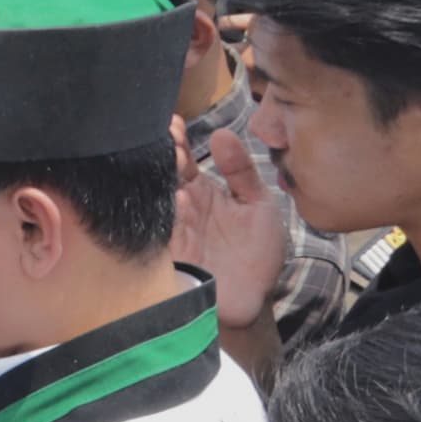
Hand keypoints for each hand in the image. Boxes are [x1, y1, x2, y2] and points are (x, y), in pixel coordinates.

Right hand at [173, 121, 292, 331]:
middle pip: (165, 176)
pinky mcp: (174, 256)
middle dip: (166, 155)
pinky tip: (182, 202)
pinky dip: (174, 218)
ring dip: (165, 181)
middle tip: (168, 137)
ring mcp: (175, 231)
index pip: (182, 161)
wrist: (254, 299)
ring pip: (161, 200)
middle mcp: (182, 208)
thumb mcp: (259, 205)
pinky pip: (168, 234)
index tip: (174, 122)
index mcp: (200, 192)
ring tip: (175, 160)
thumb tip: (222, 133)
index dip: (177, 141)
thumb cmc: (256, 254)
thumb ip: (242, 172)